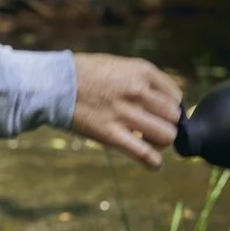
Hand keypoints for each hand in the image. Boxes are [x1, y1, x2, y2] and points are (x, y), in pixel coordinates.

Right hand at [69, 53, 184, 170]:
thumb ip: (141, 80)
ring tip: (151, 142)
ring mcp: (124, 113)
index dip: (172, 107)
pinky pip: (143, 153)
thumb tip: (162, 101)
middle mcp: (137, 91)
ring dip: (161, 142)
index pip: (176, 96)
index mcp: (142, 71)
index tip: (161, 114)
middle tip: (155, 128)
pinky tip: (154, 164)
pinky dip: (153, 162)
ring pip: (165, 135)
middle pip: (174, 116)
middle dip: (168, 124)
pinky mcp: (110, 134)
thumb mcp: (118, 65)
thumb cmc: (84, 74)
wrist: (53, 83)